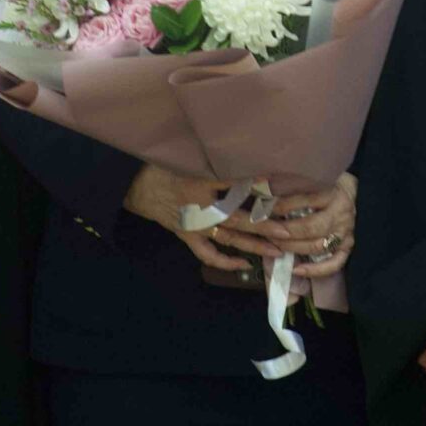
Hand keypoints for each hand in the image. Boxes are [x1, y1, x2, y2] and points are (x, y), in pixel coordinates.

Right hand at [123, 164, 276, 273]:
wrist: (138, 187)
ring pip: (230, 239)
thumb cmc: (166, 168)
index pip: (236, 185)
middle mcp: (201, 209)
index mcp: (201, 184)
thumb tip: (250, 163)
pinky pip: (208, 254)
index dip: (260, 186)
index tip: (282, 187)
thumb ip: (219, 164)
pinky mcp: (189, 236)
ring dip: (254, 245)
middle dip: (265, 225)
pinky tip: (244, 264)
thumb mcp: (191, 160)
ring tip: (277, 250)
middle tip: (288, 230)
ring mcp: (196, 226)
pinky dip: (226, 261)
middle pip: (239, 218)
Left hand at [217, 174, 357, 282]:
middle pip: (309, 227)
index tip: (263, 208)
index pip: (304, 200)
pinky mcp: (348, 247)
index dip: (281, 206)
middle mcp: (340, 214)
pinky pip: (334, 264)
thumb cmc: (331, 185)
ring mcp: (346, 233)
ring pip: (317, 246)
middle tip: (266, 231)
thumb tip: (263, 185)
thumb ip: (297, 184)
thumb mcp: (317, 179)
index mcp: (332, 193)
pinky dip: (315, 270)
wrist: (359, 192)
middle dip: (283, 232)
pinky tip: (296, 270)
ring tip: (274, 245)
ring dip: (292, 248)